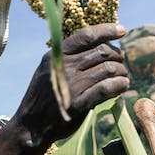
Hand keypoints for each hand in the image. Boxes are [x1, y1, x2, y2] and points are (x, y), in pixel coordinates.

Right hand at [11, 23, 129, 147]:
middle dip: (118, 56)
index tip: (122, 30)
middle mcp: (64, 67)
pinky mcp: (78, 104)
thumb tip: (102, 45)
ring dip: (121, 72)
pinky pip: (107, 88)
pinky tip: (122, 86)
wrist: (31, 124)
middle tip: (121, 63)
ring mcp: (71, 85)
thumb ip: (70, 57)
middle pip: (102, 52)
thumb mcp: (50, 69)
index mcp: (56, 55)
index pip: (86, 36)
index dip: (107, 30)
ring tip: (122, 76)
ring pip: (109, 69)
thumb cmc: (45, 95)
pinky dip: (119, 85)